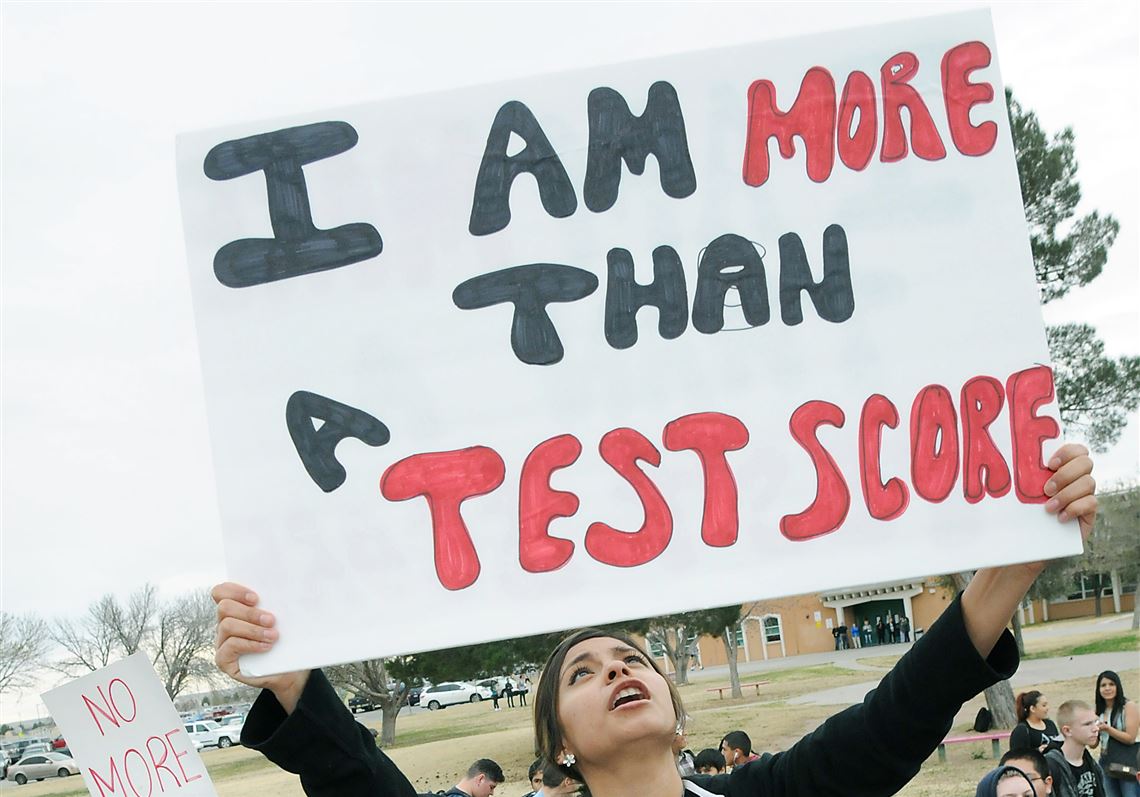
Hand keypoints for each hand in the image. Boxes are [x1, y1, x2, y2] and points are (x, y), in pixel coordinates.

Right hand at [212, 582, 309, 712]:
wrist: (289, 670)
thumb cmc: (284, 642)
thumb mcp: (280, 620)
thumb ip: (274, 605)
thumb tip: (286, 590)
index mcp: (235, 610)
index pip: (220, 592)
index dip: (234, 591)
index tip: (256, 598)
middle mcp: (224, 625)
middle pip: (224, 608)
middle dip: (250, 612)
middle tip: (271, 620)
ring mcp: (222, 643)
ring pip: (227, 625)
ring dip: (253, 629)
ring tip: (273, 636)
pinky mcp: (224, 660)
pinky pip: (229, 646)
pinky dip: (250, 644)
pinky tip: (266, 647)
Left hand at [962, 443, 1096, 656]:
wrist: (1018, 551)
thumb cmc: (1012, 519)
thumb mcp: (1012, 496)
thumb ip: (1015, 476)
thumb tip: (989, 457)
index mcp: (1057, 470)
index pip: (1076, 449)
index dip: (1066, 451)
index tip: (1047, 463)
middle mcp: (1073, 481)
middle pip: (1086, 462)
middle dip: (1065, 474)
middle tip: (1044, 489)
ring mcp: (1082, 498)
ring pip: (1089, 483)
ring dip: (1067, 493)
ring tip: (1046, 508)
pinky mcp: (1086, 517)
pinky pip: (1092, 504)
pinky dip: (1075, 508)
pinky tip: (1058, 518)